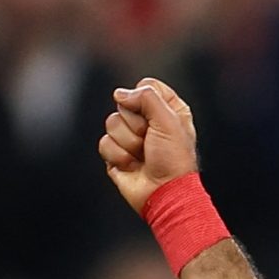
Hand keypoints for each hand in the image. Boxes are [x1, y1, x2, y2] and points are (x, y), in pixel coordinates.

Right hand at [98, 78, 198, 213]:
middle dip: (136, 125)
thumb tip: (120, 93)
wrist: (164, 192)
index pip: (146, 86)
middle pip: (124, 104)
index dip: (145, 99)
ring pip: (112, 123)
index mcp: (168, 110)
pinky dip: (118, 156)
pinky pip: (104, 143)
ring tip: (143, 155)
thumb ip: (147, 97)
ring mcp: (131, 138)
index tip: (156, 117)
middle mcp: (149, 122)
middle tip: (151, 141)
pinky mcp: (117, 154)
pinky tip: (132, 165)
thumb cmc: (174, 159)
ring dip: (128, 143)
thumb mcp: (169, 120)